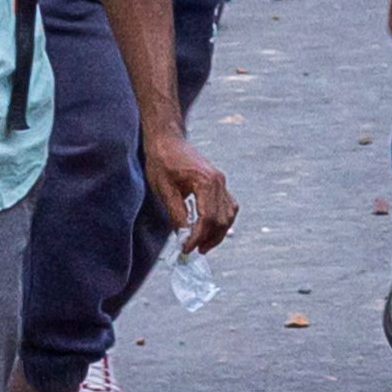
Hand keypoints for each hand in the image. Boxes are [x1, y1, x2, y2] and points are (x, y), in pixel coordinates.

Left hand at [142, 130, 236, 255]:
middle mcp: (218, 181)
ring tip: (203, 244)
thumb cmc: (162, 161)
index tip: (186, 248)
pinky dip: (222, 219)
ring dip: (219, 231)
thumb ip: (176, 213)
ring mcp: (221, 181)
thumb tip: (184, 235)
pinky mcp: (219, 182)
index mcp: (205, 182)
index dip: (198, 236)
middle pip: (222, 218)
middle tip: (195, 250)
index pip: (207, 217)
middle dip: (210, 238)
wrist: (168, 141)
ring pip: (229, 213)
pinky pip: (228, 205)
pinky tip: (210, 228)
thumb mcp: (164, 189)